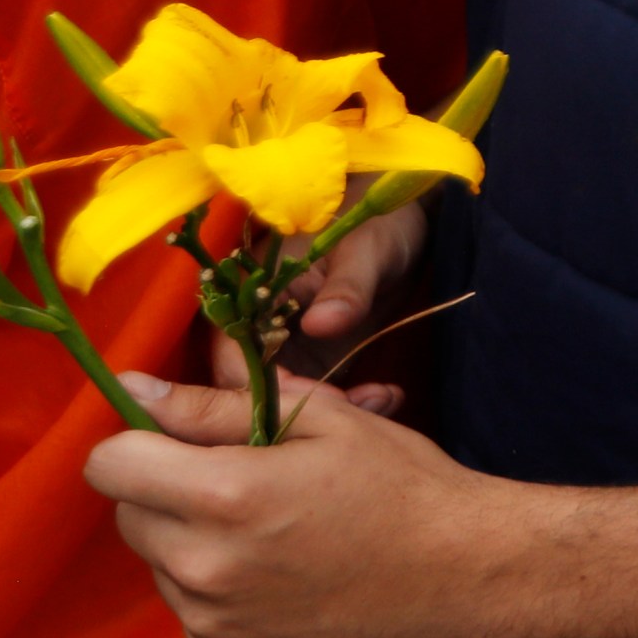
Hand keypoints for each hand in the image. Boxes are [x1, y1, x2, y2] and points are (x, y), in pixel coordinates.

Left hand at [86, 366, 513, 637]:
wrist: (461, 571)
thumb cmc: (399, 482)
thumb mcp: (320, 420)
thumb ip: (215, 406)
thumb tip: (133, 389)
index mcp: (224, 495)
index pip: (108, 465)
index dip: (138, 443)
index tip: (179, 443)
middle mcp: (205, 568)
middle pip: (129, 517)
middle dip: (168, 493)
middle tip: (243, 487)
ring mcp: (212, 624)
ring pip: (162, 566)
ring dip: (195, 545)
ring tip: (273, 537)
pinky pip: (192, 614)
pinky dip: (221, 595)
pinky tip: (281, 580)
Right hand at [203, 200, 428, 409]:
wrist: (402, 224)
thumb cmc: (376, 223)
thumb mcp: (367, 250)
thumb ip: (346, 287)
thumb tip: (319, 324)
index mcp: (252, 293)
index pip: (235, 359)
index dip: (271, 390)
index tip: (324, 401)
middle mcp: (257, 327)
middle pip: (250, 391)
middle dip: (301, 412)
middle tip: (362, 410)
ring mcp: (284, 347)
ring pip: (283, 400)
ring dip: (327, 414)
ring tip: (381, 403)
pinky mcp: (312, 360)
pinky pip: (315, 396)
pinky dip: (346, 406)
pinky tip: (385, 398)